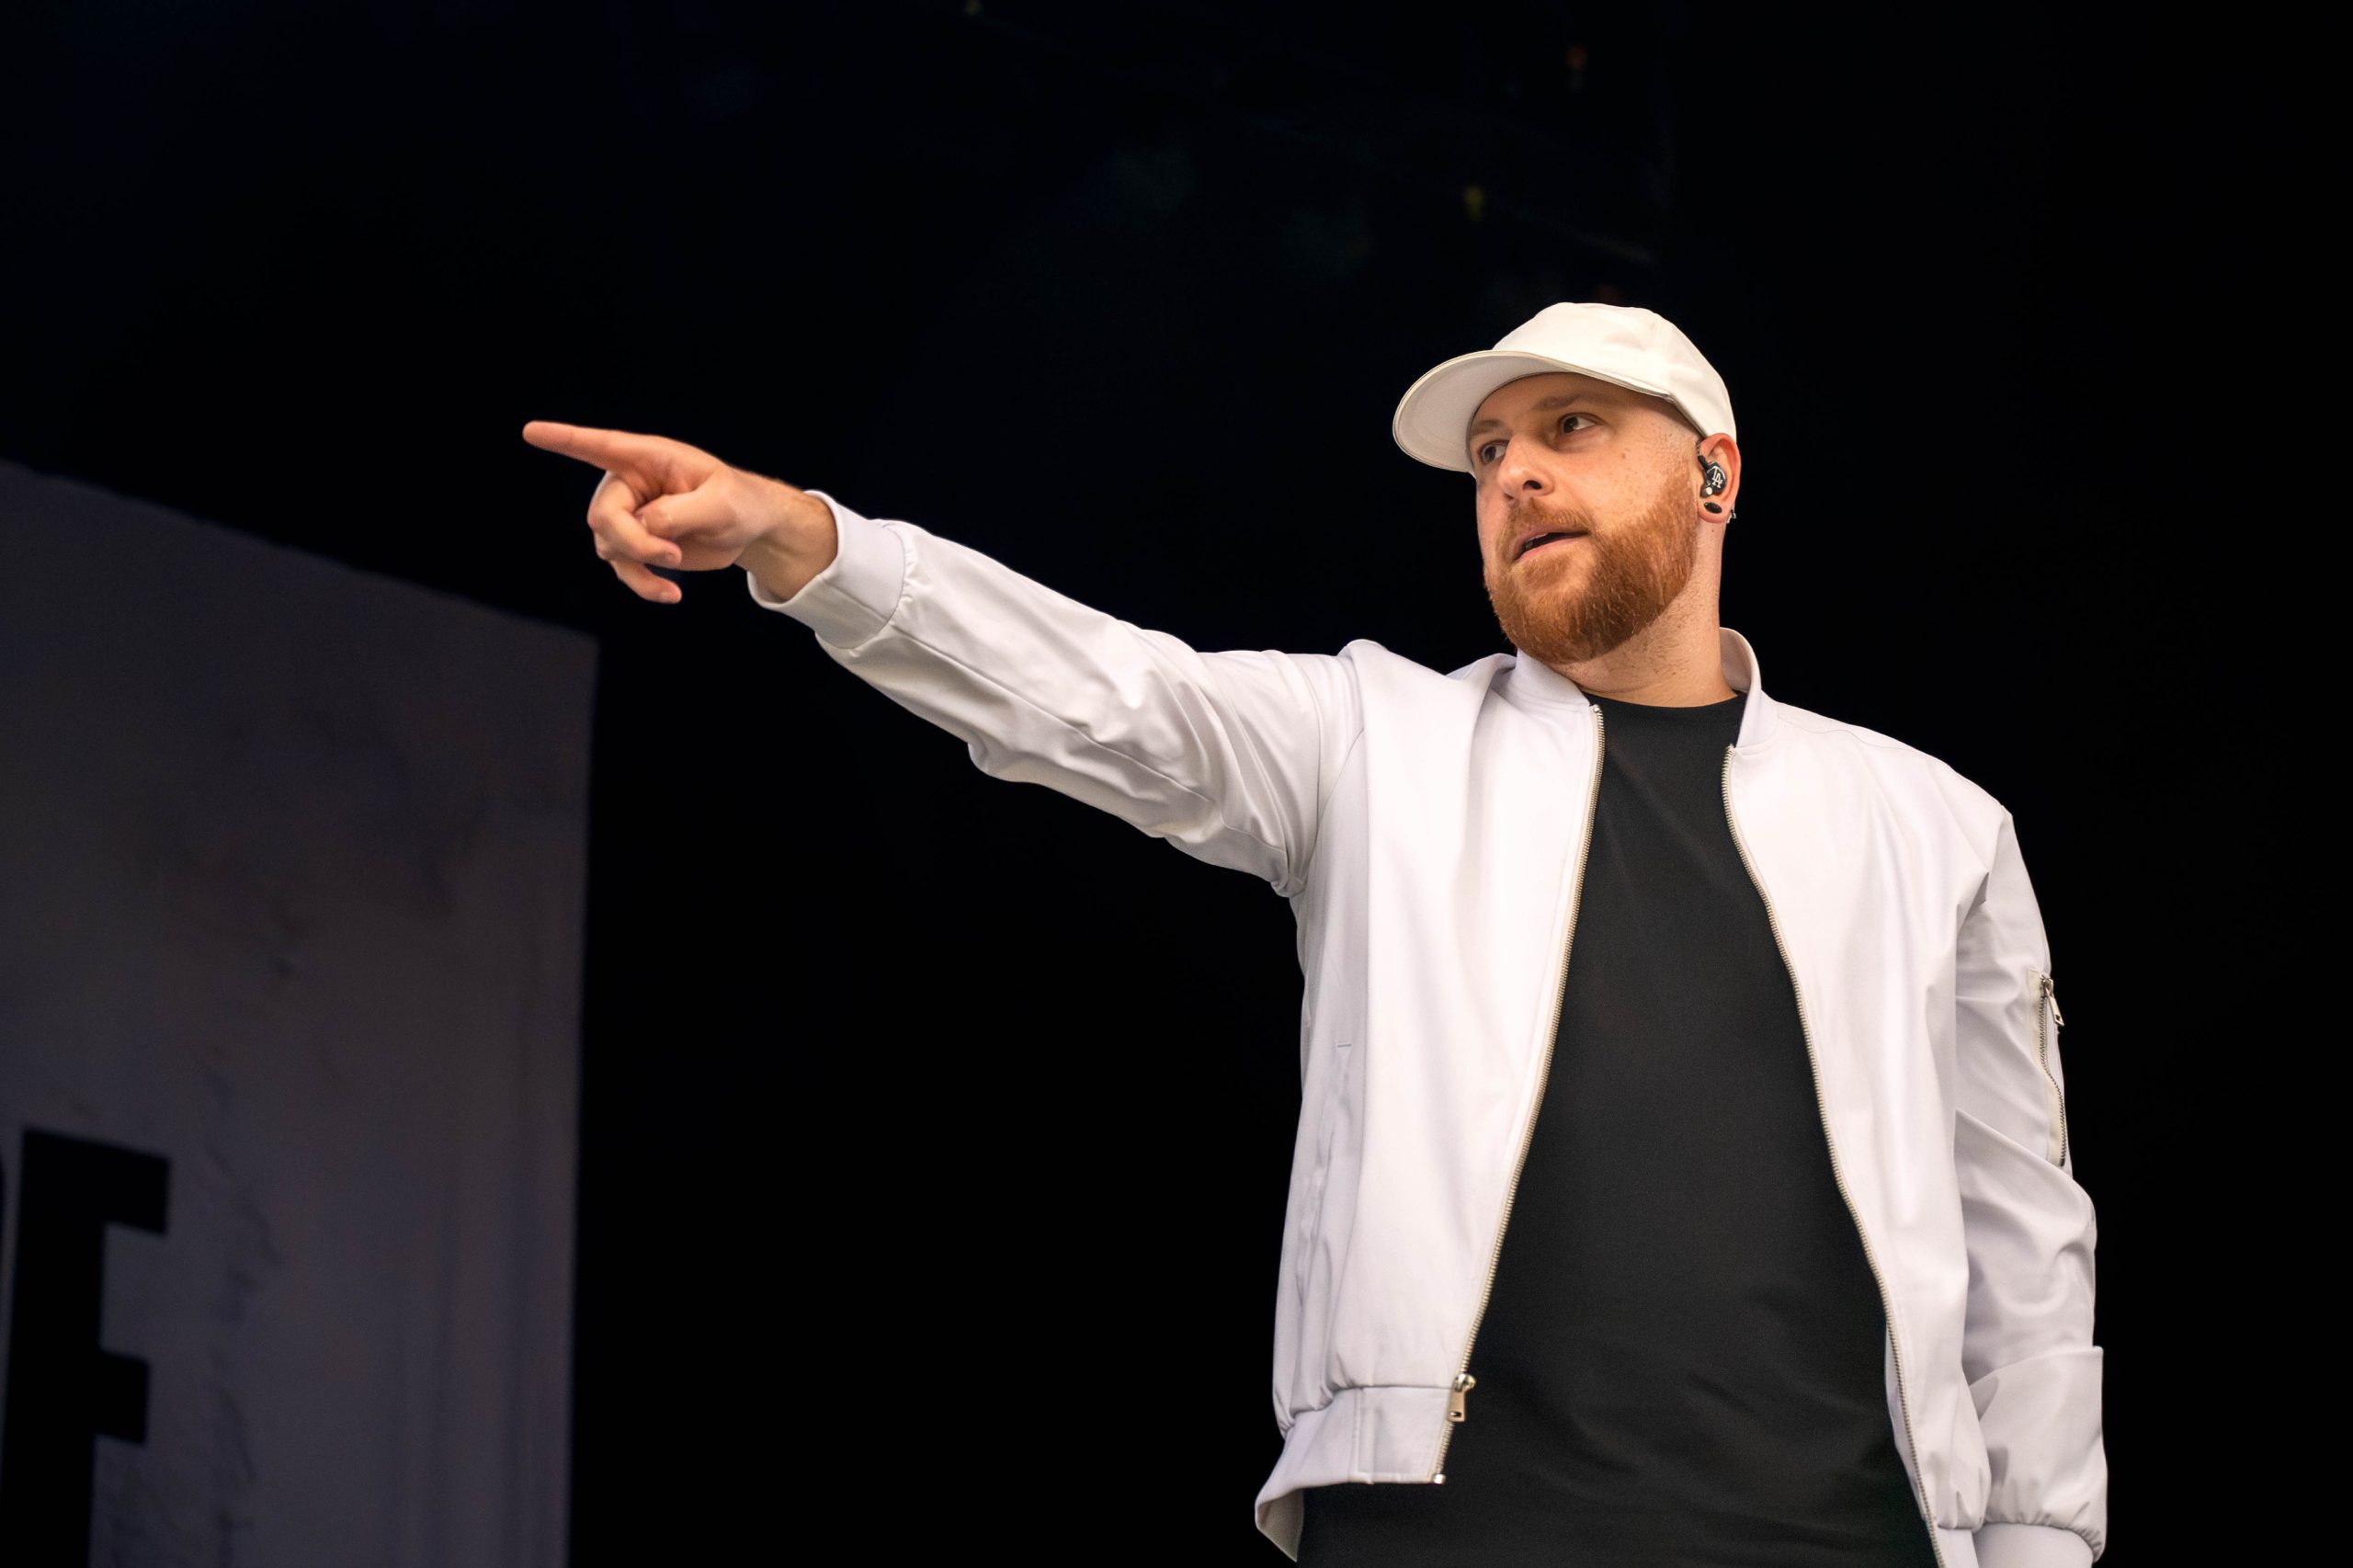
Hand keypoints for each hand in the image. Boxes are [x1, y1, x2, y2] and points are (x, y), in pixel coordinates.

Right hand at [520, 420, 831, 603]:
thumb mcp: (721, 504)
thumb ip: (680, 512)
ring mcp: (630, 514)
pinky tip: (671, 593)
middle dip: (631, 541)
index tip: (531, 431)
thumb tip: (644, 527)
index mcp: (650, 457)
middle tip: (670, 554)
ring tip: (676, 567)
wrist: (749, 529)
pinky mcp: (636, 543)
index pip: (600, 446)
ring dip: (639, 563)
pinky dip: (643, 584)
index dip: (564, 440)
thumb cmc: (740, 502)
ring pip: (608, 545)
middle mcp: (631, 483)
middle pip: (603, 515)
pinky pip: (622, 567)